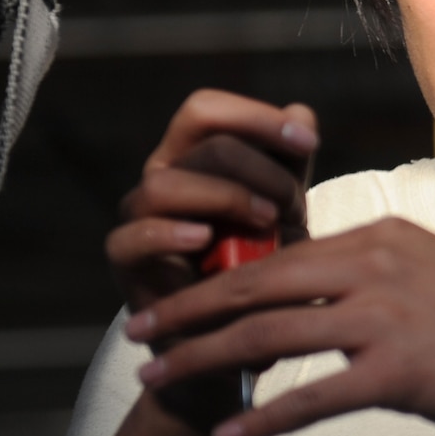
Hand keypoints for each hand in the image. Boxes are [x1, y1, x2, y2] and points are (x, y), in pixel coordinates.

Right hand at [108, 89, 316, 311]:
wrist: (238, 325)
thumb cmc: (261, 255)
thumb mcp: (285, 203)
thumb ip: (290, 160)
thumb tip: (299, 113)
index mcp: (193, 153)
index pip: (207, 110)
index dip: (257, 118)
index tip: (308, 143)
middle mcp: (162, 175)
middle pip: (205, 145)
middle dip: (262, 172)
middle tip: (291, 208)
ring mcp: (139, 215)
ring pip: (164, 184)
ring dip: (226, 198)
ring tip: (265, 222)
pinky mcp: (126, 258)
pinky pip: (135, 236)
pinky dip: (172, 233)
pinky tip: (207, 239)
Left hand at [125, 218, 434, 435]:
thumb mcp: (434, 275)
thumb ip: (375, 274)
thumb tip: (316, 290)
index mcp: (383, 237)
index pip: (280, 254)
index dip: (218, 278)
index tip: (177, 300)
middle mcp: (380, 265)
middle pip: (257, 284)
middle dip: (188, 310)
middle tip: (139, 333)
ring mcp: (390, 317)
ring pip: (270, 335)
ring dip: (204, 360)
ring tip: (160, 382)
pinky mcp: (403, 371)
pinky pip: (312, 396)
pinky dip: (262, 418)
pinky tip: (228, 435)